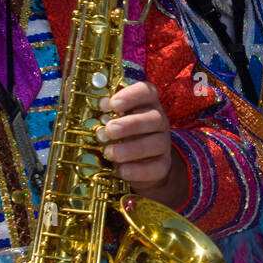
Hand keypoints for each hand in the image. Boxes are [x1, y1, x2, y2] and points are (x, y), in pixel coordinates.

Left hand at [98, 81, 181, 201]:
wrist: (137, 163)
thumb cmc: (119, 135)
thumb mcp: (112, 120)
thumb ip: (105, 113)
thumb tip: (99, 106)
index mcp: (146, 104)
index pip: (147, 91)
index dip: (132, 95)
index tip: (113, 104)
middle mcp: (158, 121)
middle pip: (154, 118)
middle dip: (130, 124)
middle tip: (109, 130)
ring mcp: (163, 143)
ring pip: (157, 143)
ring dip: (131, 148)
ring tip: (110, 153)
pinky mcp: (162, 164)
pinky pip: (156, 167)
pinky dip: (138, 170)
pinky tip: (121, 170)